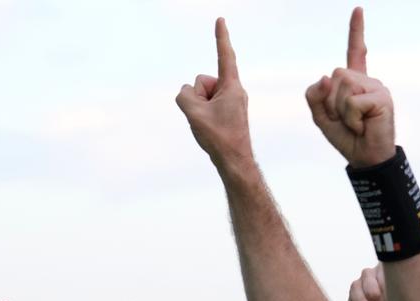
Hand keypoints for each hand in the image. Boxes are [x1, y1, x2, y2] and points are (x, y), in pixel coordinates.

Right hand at [175, 18, 253, 172]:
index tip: (221, 19)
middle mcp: (234, 90)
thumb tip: (187, 94)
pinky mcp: (228, 113)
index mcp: (232, 86)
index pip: (224, 55)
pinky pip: (207, 106)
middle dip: (198, 96)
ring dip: (200, 108)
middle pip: (203, 81)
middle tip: (207, 118)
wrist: (234, 162)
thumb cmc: (219, 138)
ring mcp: (231, 102)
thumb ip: (184, 95)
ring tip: (210, 125)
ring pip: (203, 95)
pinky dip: (203, 115)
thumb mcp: (193, 112)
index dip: (221, 36)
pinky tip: (210, 129)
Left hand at [306, 7, 394, 167]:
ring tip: (355, 123)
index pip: (355, 52)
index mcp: (354, 82)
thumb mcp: (321, 117)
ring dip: (341, 111)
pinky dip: (351, 118)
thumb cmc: (346, 138)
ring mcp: (376, 87)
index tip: (358, 9)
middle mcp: (367, 80)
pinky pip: (353, 101)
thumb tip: (325, 76)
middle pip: (335, 75)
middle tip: (346, 120)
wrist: (366, 159)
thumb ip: (315, 97)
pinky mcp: (382, 97)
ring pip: (343, 86)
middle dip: (331, 101)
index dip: (356, 31)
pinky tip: (362, 126)